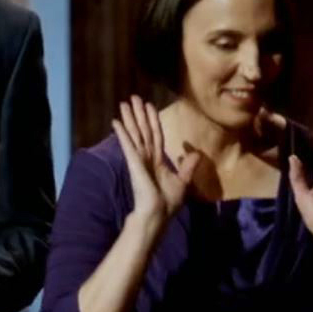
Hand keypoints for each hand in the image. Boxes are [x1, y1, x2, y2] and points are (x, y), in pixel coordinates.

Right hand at [113, 96, 202, 225]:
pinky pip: (128, 144)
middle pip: (143, 130)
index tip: (149, 105)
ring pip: (135, 133)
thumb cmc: (168, 202)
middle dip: (138, 113)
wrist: (158, 214)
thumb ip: (188, 167)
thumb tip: (196, 154)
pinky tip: (116, 121)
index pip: (155, 134)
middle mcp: (147, 156)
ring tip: (124, 103)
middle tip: (133, 97)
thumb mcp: (183, 182)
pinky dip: (122, 133)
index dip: (152, 119)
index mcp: (158, 160)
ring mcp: (139, 159)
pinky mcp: (134, 162)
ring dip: (129, 118)